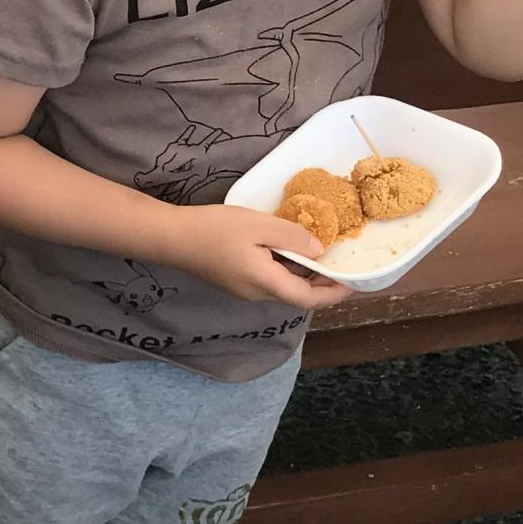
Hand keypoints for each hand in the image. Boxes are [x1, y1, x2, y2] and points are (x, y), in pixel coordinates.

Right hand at [173, 205, 355, 308]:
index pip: (309, 298)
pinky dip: (284, 269)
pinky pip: (267, 280)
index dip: (334, 293)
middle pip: (296, 294)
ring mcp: (242, 290)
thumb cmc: (213, 229)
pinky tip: (283, 249)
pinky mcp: (232, 282)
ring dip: (301, 274)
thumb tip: (319, 249)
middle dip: (321, 282)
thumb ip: (293, 237)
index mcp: (266, 283)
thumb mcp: (258, 225)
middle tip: (339, 262)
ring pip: (282, 286)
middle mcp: (256, 293)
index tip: (353, 282)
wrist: (169, 237)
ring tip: (315, 251)